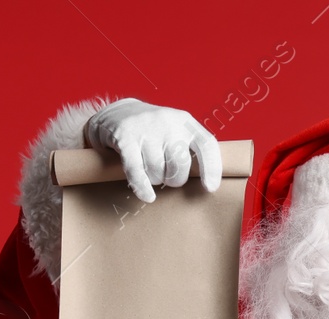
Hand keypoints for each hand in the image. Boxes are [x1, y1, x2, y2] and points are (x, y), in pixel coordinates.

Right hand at [83, 98, 221, 203]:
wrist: (117, 113)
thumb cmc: (154, 131)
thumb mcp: (176, 132)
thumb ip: (191, 151)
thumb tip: (208, 184)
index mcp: (185, 122)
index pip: (207, 145)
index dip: (212, 168)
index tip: (210, 188)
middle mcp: (168, 122)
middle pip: (180, 166)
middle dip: (174, 179)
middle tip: (166, 175)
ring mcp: (146, 128)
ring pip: (157, 171)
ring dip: (153, 179)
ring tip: (148, 167)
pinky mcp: (125, 136)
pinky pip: (136, 170)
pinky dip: (141, 186)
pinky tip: (147, 196)